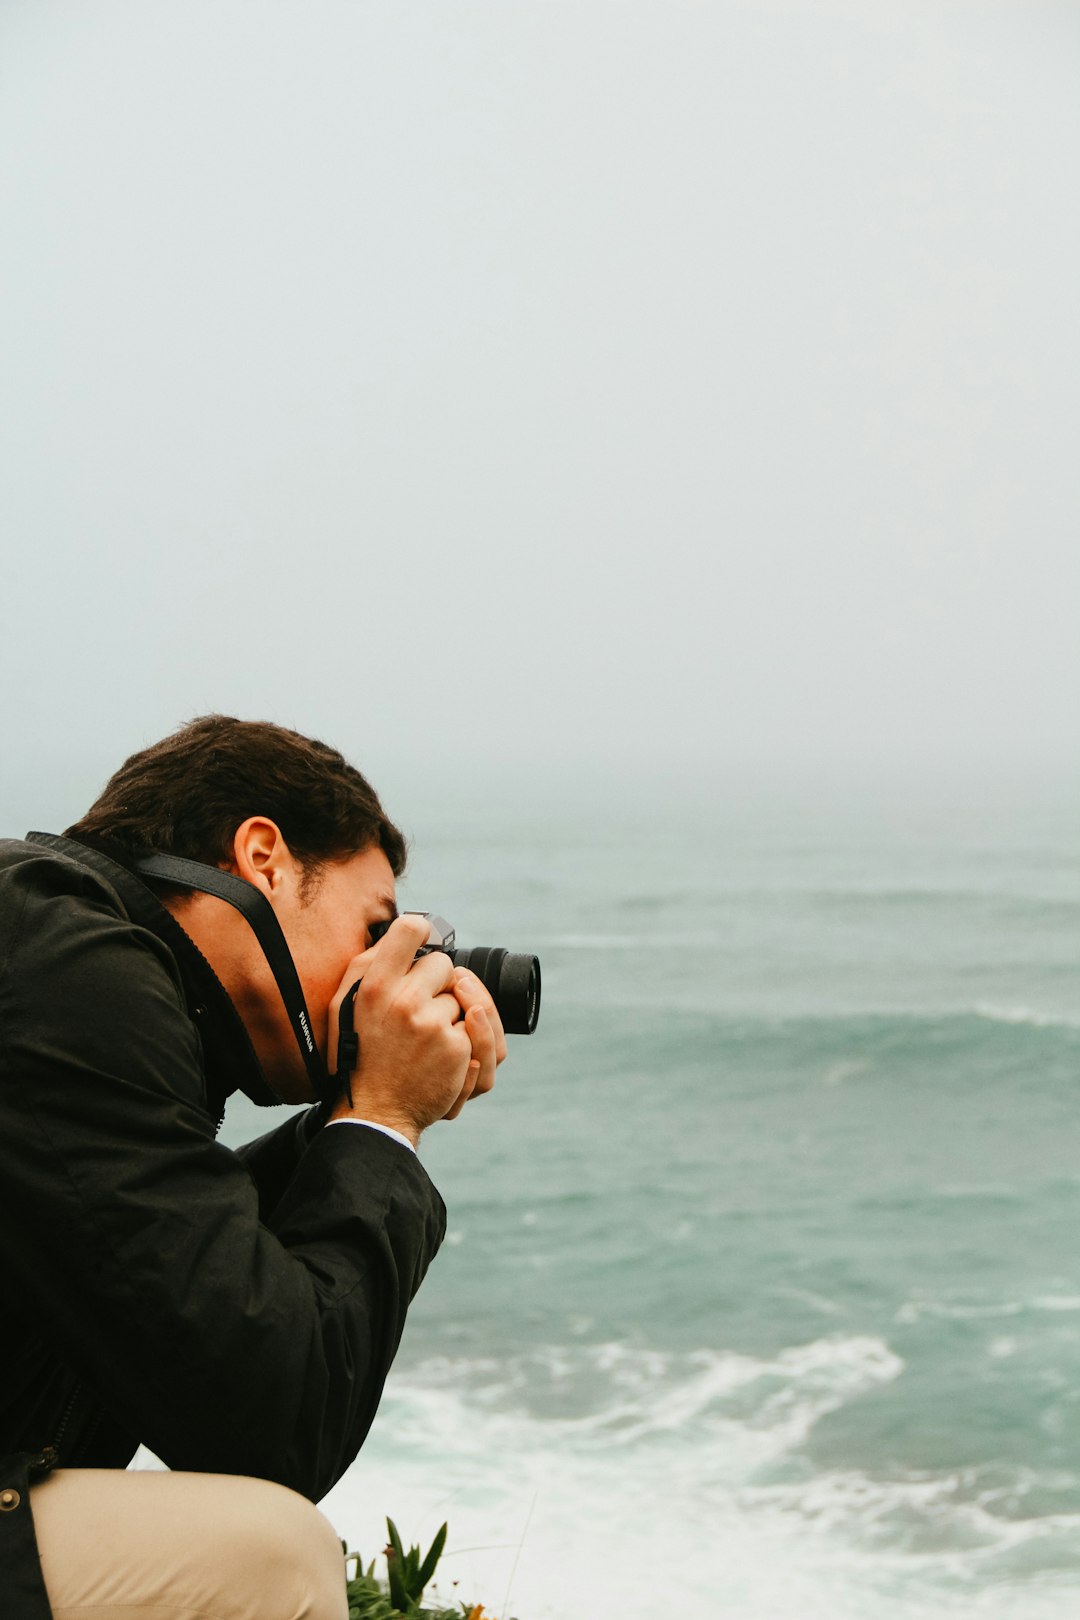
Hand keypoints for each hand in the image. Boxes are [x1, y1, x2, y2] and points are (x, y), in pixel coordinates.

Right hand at [326, 916, 497, 1143]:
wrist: (377, 1112)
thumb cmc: (360, 1054)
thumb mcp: (346, 1006)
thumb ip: (370, 965)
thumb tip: (406, 930)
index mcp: (375, 988)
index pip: (408, 930)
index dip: (420, 929)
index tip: (423, 936)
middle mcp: (404, 1002)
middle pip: (445, 964)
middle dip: (439, 983)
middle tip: (419, 1008)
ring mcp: (434, 1026)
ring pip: (463, 998)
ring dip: (452, 1014)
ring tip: (427, 1038)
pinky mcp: (458, 1048)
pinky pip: (474, 1025)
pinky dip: (464, 1038)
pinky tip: (441, 1055)